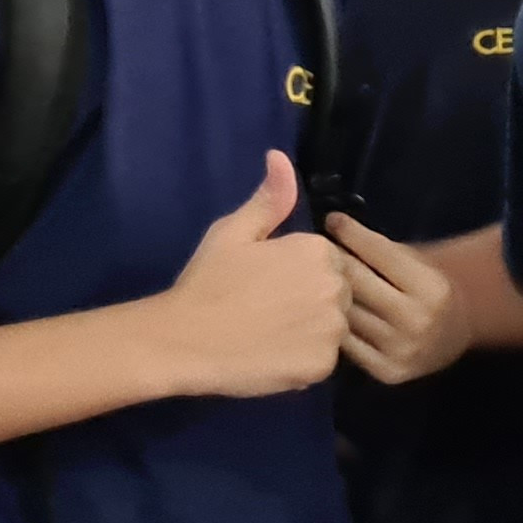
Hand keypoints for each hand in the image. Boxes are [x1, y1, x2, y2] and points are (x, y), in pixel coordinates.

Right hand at [158, 151, 348, 396]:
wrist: (184, 340)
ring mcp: (331, 329)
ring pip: (333, 328)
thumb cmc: (207, 283)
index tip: (267, 285)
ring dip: (311, 331)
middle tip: (267, 311)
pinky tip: (273, 356)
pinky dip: (304, 361)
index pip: (328, 262)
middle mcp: (335, 286)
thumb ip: (268, 199)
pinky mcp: (323, 365)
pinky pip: (323, 360)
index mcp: (317, 250)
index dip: (298, 274)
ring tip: (270, 334)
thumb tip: (280, 157)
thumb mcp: (233, 232)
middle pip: (338, 294)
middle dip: (312, 301)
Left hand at [328, 214, 469, 384]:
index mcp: (430, 287)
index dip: (352, 233)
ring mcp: (401, 349)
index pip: (380, 253)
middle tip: (315, 250)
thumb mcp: (419, 264)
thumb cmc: (429, 290)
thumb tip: (335, 228)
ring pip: (348, 315)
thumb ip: (383, 252)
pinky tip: (323, 313)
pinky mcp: (387, 371)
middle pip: (357, 283)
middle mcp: (417, 320)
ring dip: (326, 295)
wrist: (453, 338)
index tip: (332, 219)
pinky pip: (347, 345)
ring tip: (312, 279)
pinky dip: (334, 326)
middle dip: (334, 262)